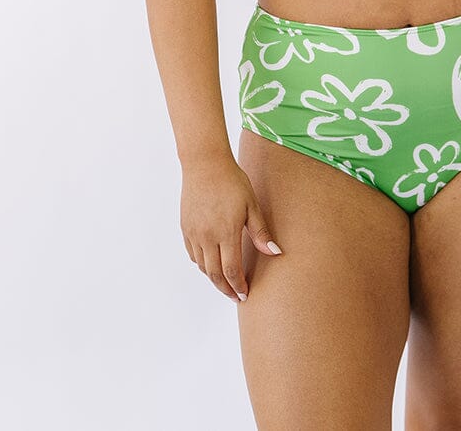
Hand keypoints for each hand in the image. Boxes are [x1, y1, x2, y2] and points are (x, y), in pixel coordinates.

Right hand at [180, 153, 282, 302]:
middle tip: (236, 296)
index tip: (245, 295)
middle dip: (226, 289)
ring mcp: (194, 233)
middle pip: (214, 274)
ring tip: (226, 282)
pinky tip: (210, 264)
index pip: (232, 270)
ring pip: (202, 266)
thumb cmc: (232, 181)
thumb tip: (275, 253)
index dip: (238, 286)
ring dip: (214, 278)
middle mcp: (207, 237)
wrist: (205, 164)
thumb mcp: (251, 205)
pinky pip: (193, 254)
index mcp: (226, 232)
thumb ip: (261, 232)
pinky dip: (202, 264)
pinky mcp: (185, 227)